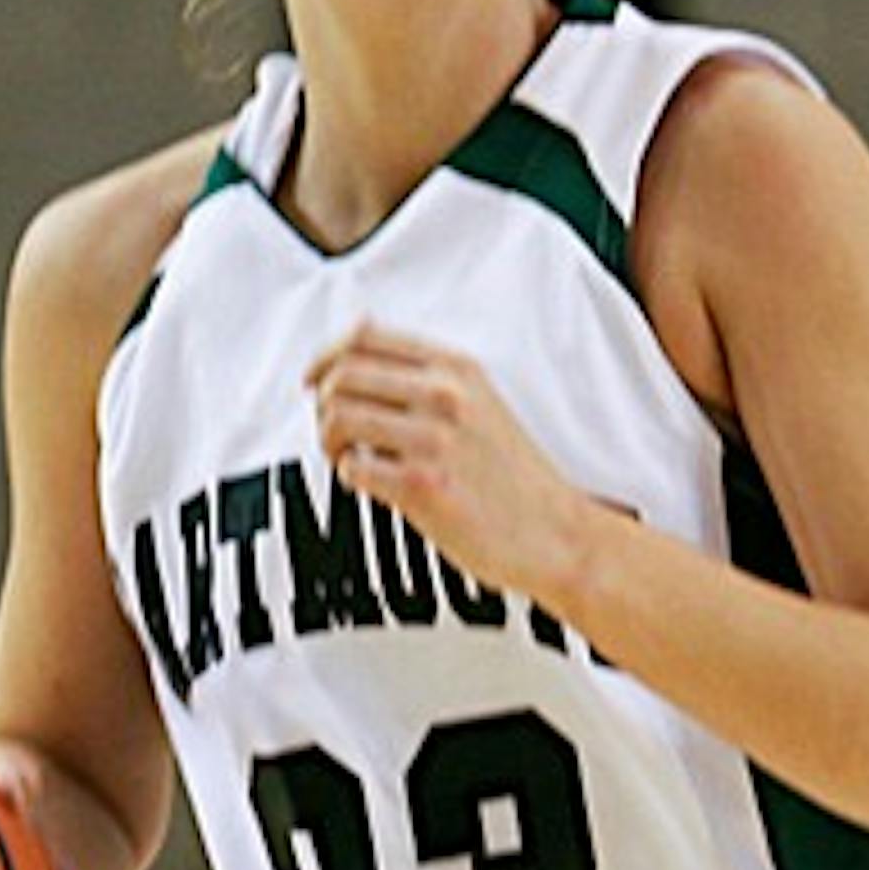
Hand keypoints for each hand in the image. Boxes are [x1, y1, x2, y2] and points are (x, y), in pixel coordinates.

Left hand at [305, 320, 580, 605]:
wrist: (555, 533)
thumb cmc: (511, 474)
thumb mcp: (480, 401)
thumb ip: (425, 376)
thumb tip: (351, 354)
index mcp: (456, 367)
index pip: (364, 336)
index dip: (325, 357)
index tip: (314, 382)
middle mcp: (446, 395)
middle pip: (341, 375)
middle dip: (322, 403)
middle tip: (332, 431)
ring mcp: (434, 440)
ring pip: (337, 418)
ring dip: (329, 441)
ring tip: (347, 457)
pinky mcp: (424, 487)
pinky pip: (353, 469)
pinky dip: (349, 475)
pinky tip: (369, 483)